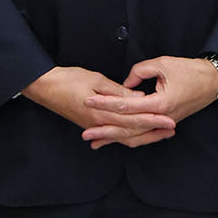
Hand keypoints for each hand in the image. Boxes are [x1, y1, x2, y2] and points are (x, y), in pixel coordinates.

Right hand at [25, 65, 174, 148]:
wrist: (45, 87)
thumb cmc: (69, 80)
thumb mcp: (96, 80)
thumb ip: (119, 92)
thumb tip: (138, 97)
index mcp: (102, 113)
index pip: (134, 118)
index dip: (153, 120)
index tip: (169, 120)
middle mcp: (99, 124)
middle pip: (132, 131)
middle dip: (153, 131)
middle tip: (172, 130)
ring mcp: (95, 127)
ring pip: (123, 137)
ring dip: (143, 136)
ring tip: (160, 135)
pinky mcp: (91, 125)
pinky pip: (113, 136)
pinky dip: (126, 137)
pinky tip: (137, 138)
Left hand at [81, 56, 217, 149]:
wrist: (212, 81)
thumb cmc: (190, 71)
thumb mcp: (162, 64)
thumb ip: (139, 72)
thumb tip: (125, 84)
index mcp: (160, 103)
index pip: (126, 106)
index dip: (106, 103)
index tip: (88, 101)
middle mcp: (161, 118)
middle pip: (128, 128)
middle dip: (105, 131)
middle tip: (86, 133)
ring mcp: (164, 123)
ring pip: (136, 136)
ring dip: (115, 139)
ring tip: (95, 142)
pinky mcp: (165, 123)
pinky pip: (144, 134)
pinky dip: (129, 137)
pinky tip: (116, 140)